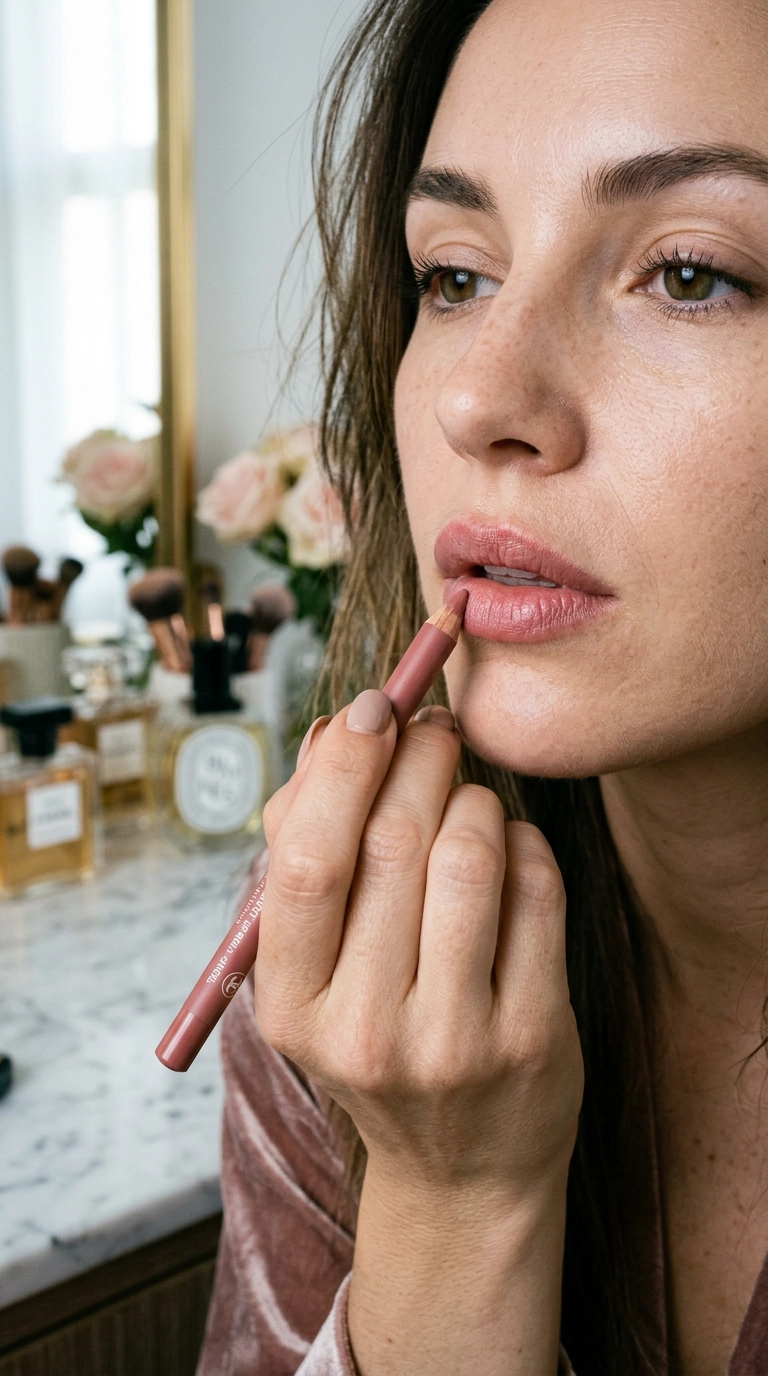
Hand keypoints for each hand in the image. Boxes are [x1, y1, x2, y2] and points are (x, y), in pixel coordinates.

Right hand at [257, 690, 582, 1199]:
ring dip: (475, 798)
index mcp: (292, 1006)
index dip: (342, 768)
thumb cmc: (378, 1034)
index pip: (309, 861)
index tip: (371, 709)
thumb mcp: (315, 969)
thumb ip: (309, 848)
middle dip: (420, 755)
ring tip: (468, 799)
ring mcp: (455, 1040)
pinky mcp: (533, 1035)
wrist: (461, 1169)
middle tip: (433, 723)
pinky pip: (536, 887)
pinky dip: (524, 842)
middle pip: (395, 842)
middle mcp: (365, 1031)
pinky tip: (508, 852)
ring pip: (472, 853)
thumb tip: (333, 735)